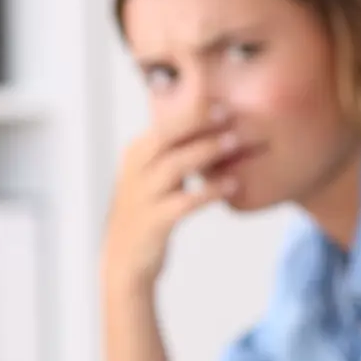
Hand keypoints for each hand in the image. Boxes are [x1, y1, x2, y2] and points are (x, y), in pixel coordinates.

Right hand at [101, 111, 240, 299]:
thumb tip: (207, 116)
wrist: (125, 259)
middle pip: (164, 138)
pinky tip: (233, 185)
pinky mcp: (153, 222)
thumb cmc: (148, 208)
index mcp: (137, 155)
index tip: (221, 101)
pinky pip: (183, 203)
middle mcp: (135, 171)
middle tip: (229, 114)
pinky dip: (209, 191)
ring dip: (205, 152)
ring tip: (235, 142)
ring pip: (173, 166)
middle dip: (196, 123)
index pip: (163, 124)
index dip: (191, 111)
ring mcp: (142, 197)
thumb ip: (174, 148)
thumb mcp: (153, 173)